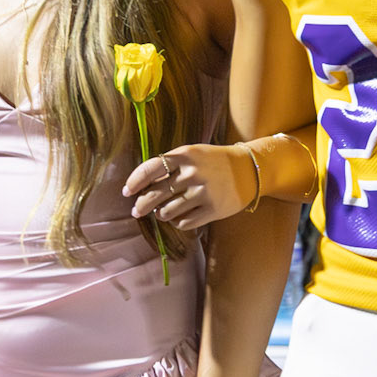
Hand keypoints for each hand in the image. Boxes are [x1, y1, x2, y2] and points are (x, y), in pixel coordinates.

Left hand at [123, 143, 255, 231]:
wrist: (249, 169)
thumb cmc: (214, 162)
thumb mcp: (192, 154)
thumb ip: (169, 166)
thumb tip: (142, 186)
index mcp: (184, 156)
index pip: (149, 169)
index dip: (134, 182)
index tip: (127, 192)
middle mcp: (192, 174)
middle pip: (155, 194)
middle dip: (141, 206)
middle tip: (137, 211)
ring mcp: (202, 193)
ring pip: (167, 212)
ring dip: (162, 214)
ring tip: (164, 212)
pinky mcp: (213, 210)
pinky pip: (184, 222)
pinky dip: (178, 222)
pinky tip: (180, 217)